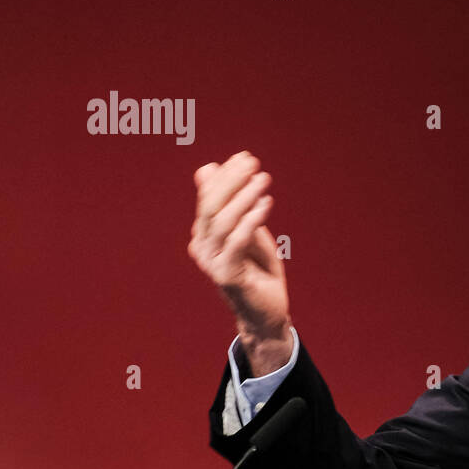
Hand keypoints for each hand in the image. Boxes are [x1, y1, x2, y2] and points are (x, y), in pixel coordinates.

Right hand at [187, 150, 292, 372]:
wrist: (267, 311)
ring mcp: (211, 262)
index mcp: (203, 234)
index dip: (225, 175)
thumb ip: (232, 204)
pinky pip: (236, 241)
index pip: (208, 196)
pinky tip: (265, 203)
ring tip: (263, 180)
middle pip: (210, 205)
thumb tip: (207, 168)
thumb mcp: (247, 230)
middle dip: (231, 180)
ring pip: (222, 221)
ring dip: (244, 196)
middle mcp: (202, 247)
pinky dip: (250, 219)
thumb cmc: (258, 270)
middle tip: (253, 163)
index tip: (245, 157)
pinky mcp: (226, 275)